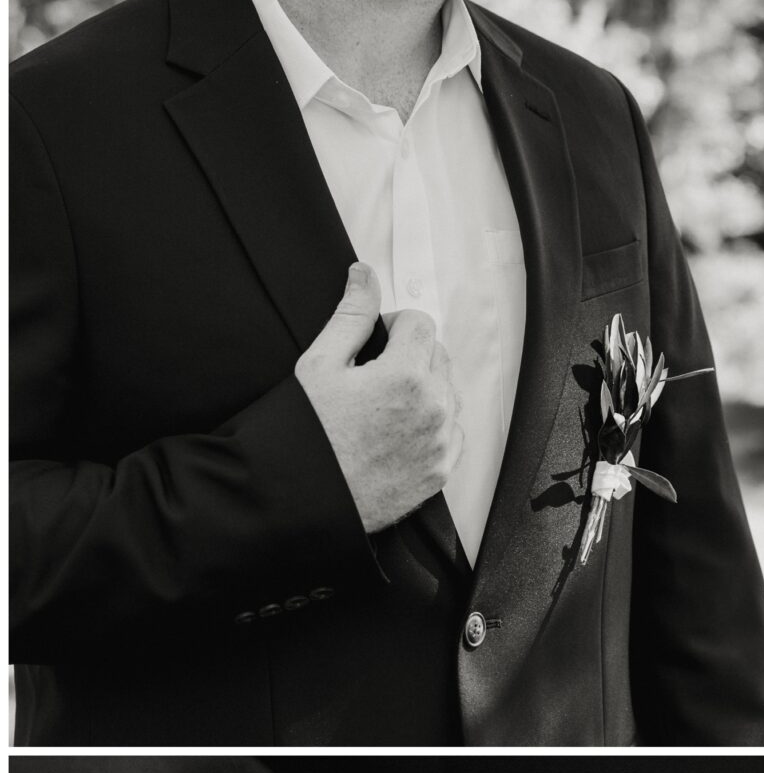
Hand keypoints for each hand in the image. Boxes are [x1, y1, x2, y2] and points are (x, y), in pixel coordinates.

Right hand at [295, 261, 461, 532]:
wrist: (302, 497)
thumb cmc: (305, 432)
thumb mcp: (320, 364)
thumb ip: (351, 315)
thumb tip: (364, 275)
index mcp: (406, 375)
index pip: (421, 323)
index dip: (394, 326)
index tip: (374, 343)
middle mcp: (433, 408)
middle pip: (439, 356)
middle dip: (412, 355)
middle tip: (373, 374)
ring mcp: (440, 443)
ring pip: (448, 394)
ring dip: (424, 390)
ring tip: (382, 405)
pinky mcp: (441, 472)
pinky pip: (452, 433)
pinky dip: (432, 427)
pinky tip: (396, 432)